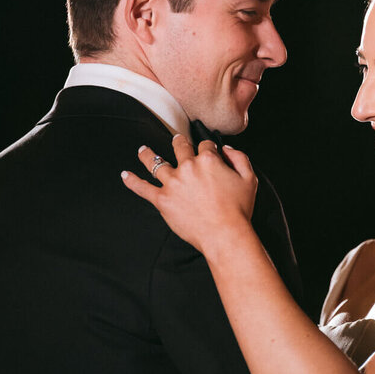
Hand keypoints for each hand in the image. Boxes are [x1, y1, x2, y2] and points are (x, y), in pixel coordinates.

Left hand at [122, 133, 257, 252]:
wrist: (224, 233)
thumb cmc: (239, 209)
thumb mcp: (249, 178)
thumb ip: (240, 158)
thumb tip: (227, 149)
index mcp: (208, 160)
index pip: (205, 145)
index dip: (208, 146)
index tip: (209, 150)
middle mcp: (188, 167)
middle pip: (180, 147)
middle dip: (178, 142)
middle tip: (176, 139)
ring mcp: (172, 183)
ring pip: (155, 163)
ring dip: (148, 154)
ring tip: (142, 150)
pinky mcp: (162, 200)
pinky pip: (142, 188)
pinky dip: (132, 181)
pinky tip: (125, 175)